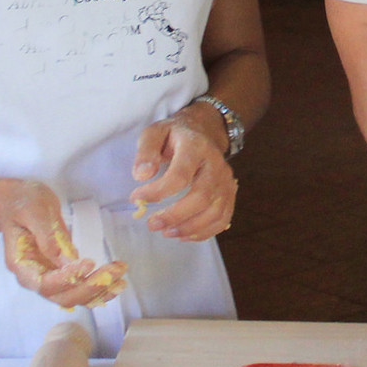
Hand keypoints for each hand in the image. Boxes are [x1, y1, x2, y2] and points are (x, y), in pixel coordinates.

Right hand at [0, 179, 126, 307]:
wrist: (17, 202)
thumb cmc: (22, 202)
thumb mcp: (33, 210)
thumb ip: (47, 235)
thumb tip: (65, 258)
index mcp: (21, 264)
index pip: (44, 283)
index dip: (67, 278)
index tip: (90, 262)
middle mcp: (33, 277)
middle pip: (62, 296)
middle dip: (90, 287)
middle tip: (114, 272)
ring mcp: (48, 277)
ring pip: (73, 296)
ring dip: (99, 291)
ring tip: (121, 279)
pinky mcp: (61, 272)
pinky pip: (79, 288)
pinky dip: (98, 289)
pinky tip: (116, 283)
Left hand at [129, 102, 236, 241]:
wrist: (204, 131)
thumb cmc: (175, 136)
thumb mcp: (155, 133)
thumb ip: (146, 151)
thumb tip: (141, 176)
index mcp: (195, 147)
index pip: (180, 175)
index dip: (158, 191)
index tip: (136, 198)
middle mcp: (215, 164)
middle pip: (201, 197)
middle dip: (175, 215)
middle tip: (152, 224)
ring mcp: (225, 180)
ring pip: (214, 212)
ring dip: (189, 228)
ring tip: (166, 232)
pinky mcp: (229, 193)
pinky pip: (222, 219)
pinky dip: (204, 232)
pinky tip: (184, 235)